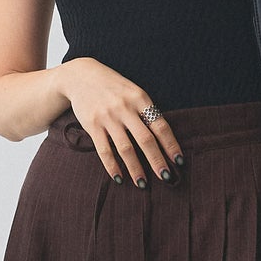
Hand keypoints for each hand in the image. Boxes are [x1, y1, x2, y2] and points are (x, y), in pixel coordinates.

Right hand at [62, 59, 182, 186]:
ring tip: (143, 184)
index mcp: (140, 98)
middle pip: (145, 140)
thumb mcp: (133, 92)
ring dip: (135, 169)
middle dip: (157, 161)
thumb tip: (163, 139)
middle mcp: (125, 108)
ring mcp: (108, 117)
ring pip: (125, 148)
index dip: (171, 145)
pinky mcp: (92, 125)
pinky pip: (104, 150)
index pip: (160, 126)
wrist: (81, 76)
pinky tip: (119, 178)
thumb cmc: (113, 87)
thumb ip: (146, 111)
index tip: (179, 161)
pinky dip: (112, 166)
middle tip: (167, 178)